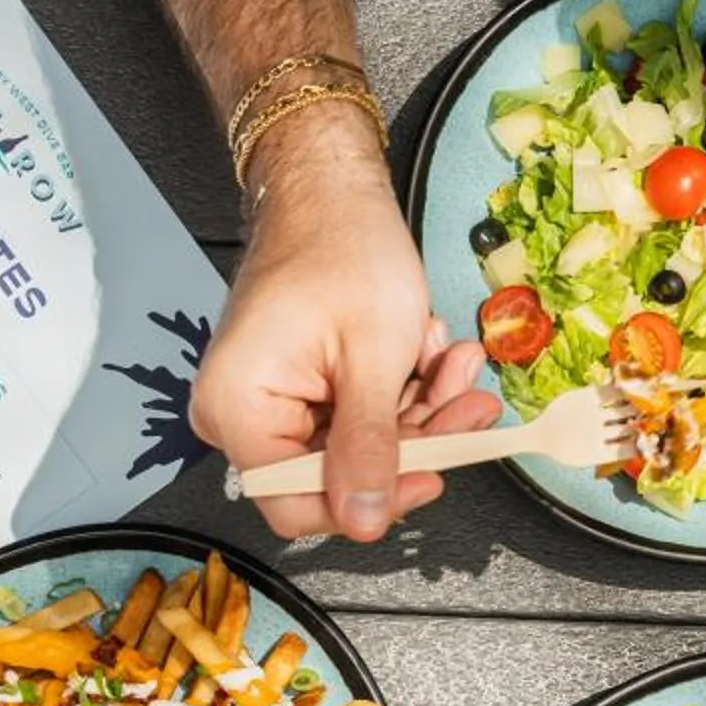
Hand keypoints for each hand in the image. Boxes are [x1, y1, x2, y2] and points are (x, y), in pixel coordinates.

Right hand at [194, 124, 504, 541]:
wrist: (329, 187)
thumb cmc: (341, 243)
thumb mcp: (372, 352)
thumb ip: (370, 444)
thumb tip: (363, 518)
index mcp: (237, 407)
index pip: (294, 503)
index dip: (368, 500)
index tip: (431, 475)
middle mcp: (240, 413)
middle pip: (334, 475)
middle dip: (413, 441)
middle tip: (468, 410)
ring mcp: (271, 403)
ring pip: (359, 446)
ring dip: (420, 412)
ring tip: (457, 366)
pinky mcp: (300, 392)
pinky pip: (358, 417)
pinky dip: (403, 392)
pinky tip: (429, 353)